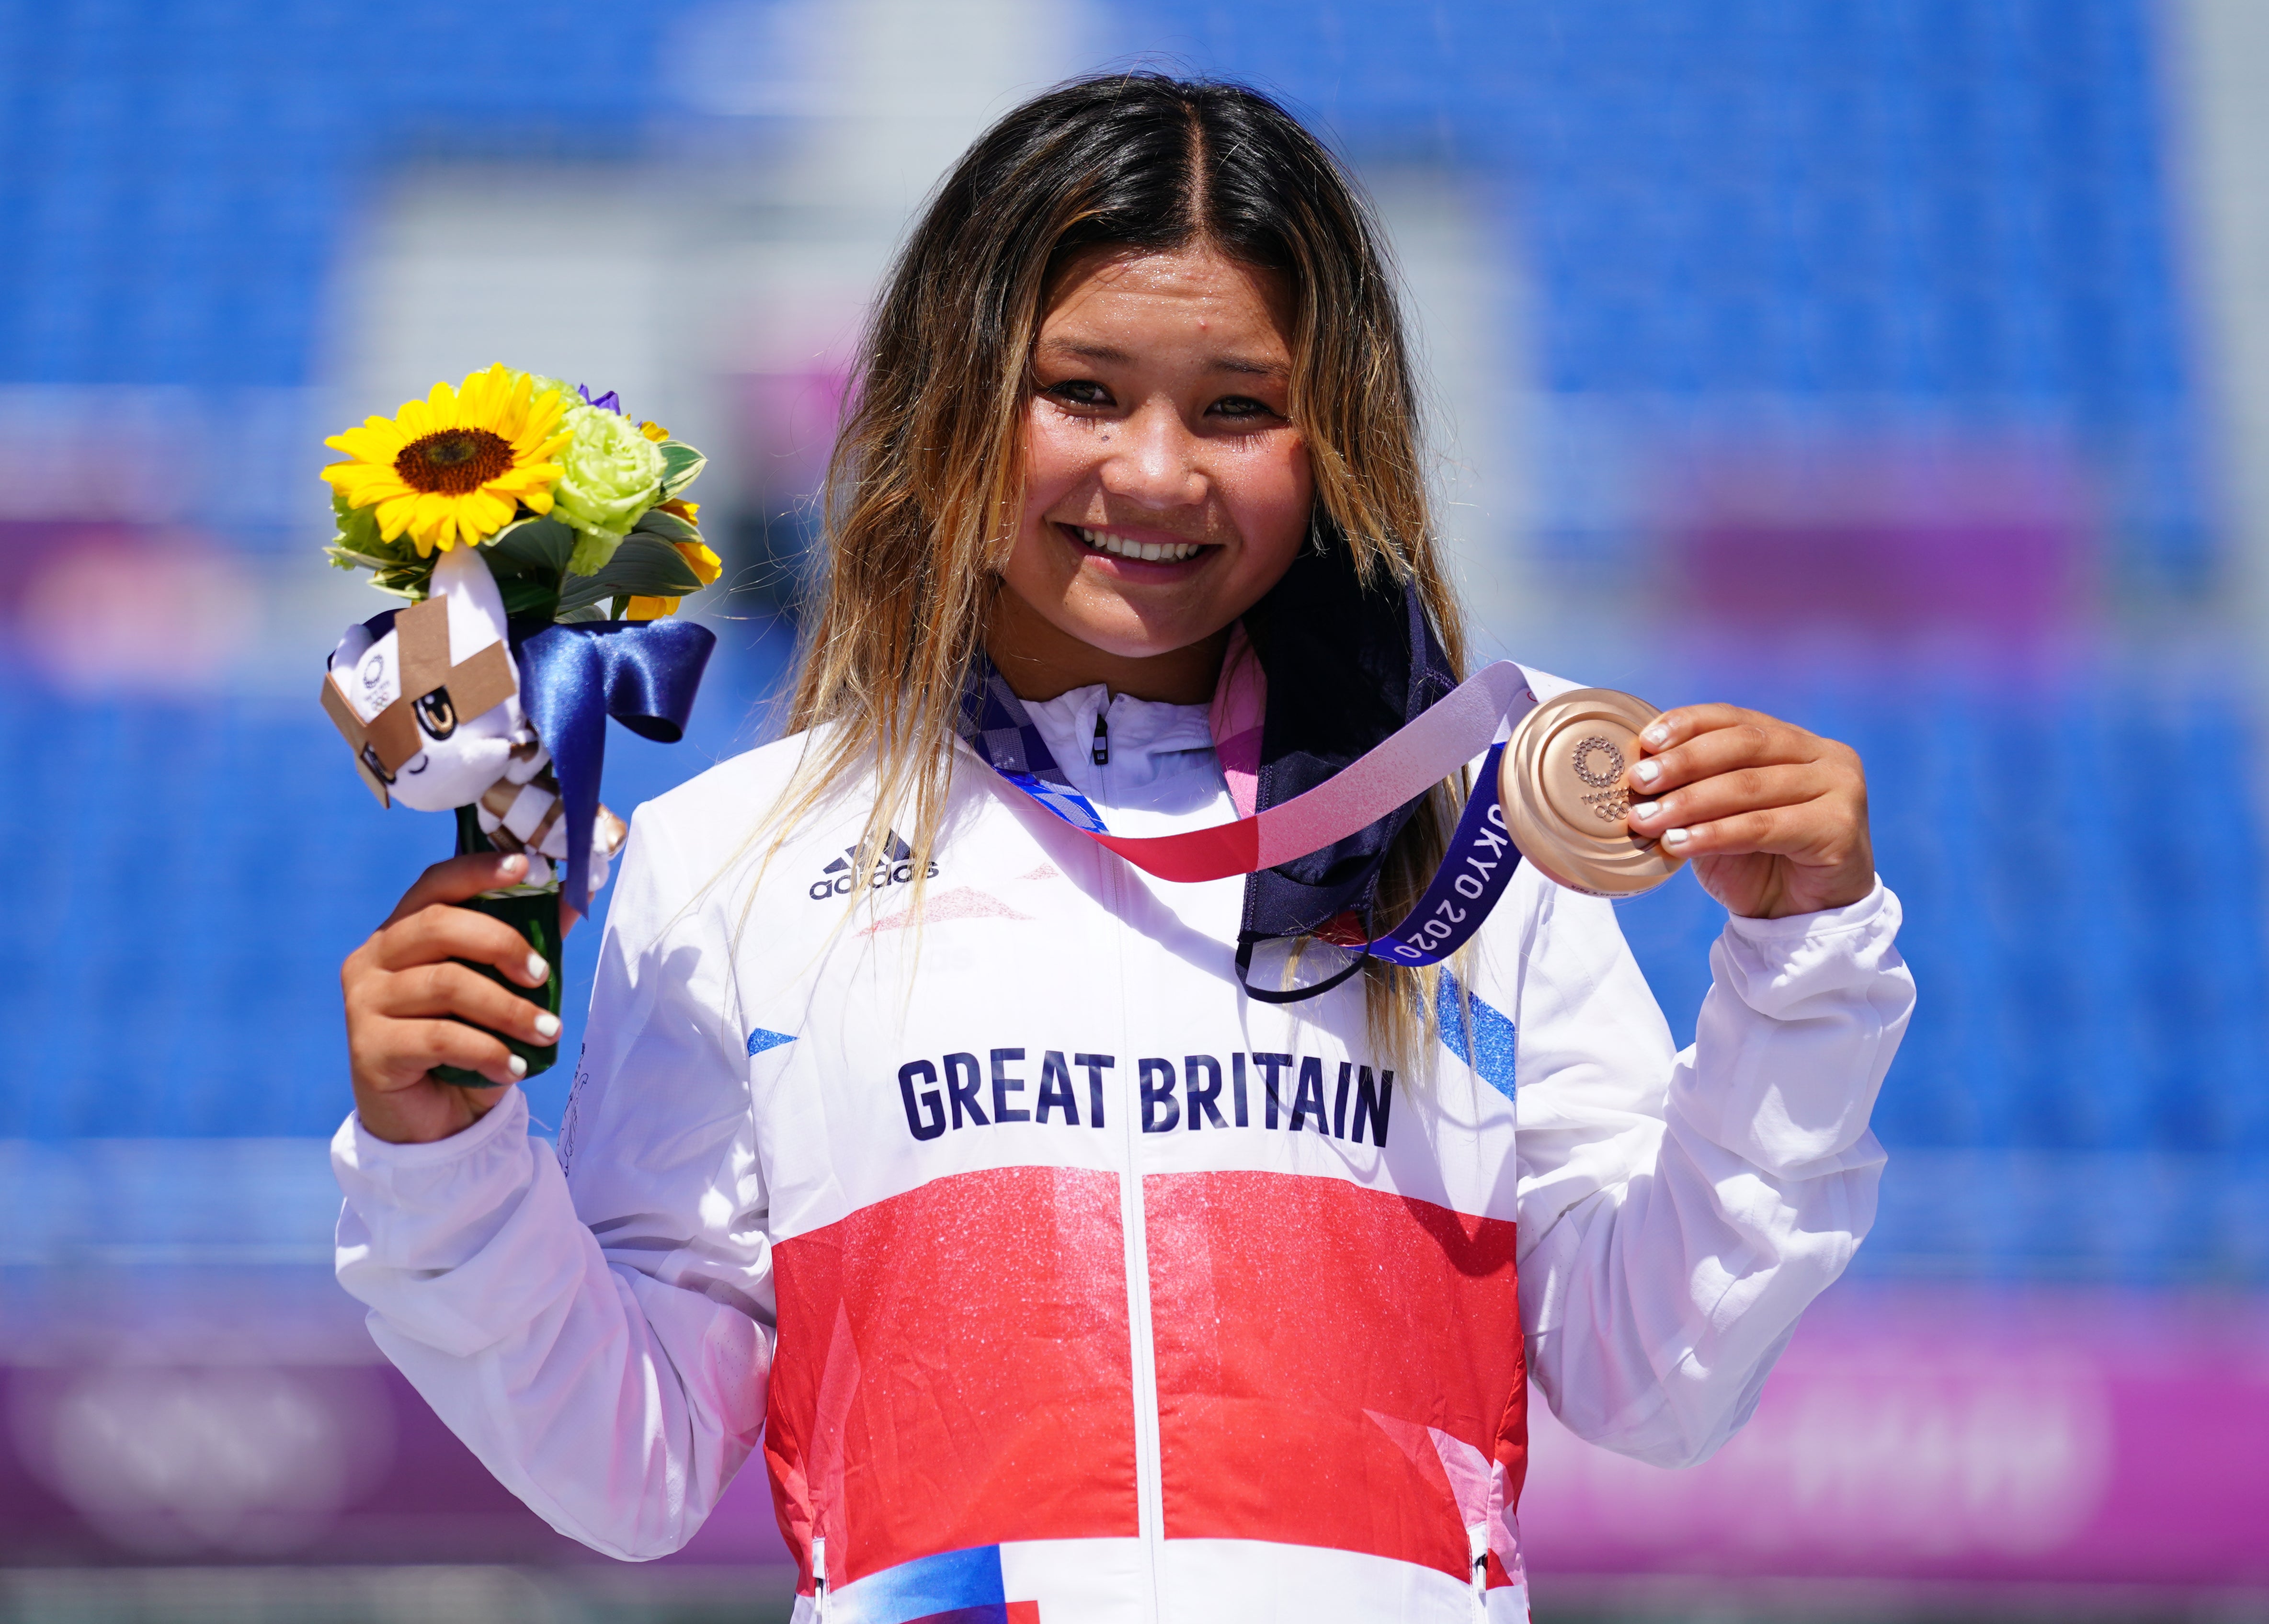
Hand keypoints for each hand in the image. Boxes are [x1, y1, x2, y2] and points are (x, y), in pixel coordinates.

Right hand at [343, 850, 566, 1144]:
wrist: (430, 1122)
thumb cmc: (465, 1046)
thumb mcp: (498, 993)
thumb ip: (525, 947)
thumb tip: (574, 899)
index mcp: (401, 932)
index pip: (436, 884)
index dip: (479, 870)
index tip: (527, 867)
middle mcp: (372, 958)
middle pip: (439, 925)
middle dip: (503, 944)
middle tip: (543, 976)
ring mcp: (364, 1002)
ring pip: (447, 984)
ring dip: (509, 1009)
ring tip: (547, 1032)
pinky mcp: (369, 1048)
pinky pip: (440, 1038)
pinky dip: (487, 1051)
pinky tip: (513, 1068)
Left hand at [1621, 704, 1873, 918]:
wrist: (1802, 918)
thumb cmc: (1758, 864)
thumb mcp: (1718, 818)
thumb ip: (1694, 789)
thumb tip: (1638, 772)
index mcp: (1795, 741)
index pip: (1736, 719)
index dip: (1688, 724)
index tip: (1645, 741)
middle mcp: (1824, 756)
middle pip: (1743, 745)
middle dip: (1683, 762)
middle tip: (1638, 780)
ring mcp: (1839, 788)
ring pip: (1750, 786)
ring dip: (1690, 802)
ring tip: (1647, 820)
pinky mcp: (1839, 827)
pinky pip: (1764, 826)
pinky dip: (1715, 834)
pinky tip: (1678, 844)